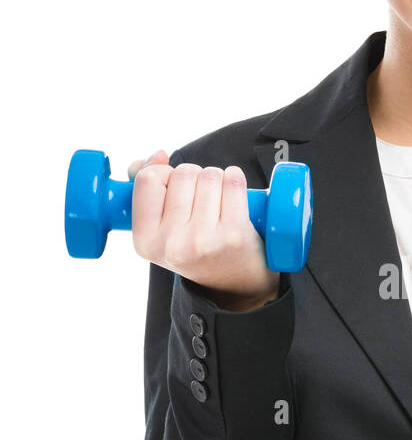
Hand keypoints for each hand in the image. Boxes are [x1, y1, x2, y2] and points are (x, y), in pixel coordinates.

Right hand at [128, 150, 279, 304]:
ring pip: (209, 175)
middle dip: (195, 178)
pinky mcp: (234, 235)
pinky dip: (236, 179)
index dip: (163, 173)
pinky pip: (233, 182)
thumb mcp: (161, 228)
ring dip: (217, 180)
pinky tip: (236, 195)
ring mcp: (203, 241)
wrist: (237, 283)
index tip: (173, 186)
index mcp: (145, 241)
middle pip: (183, 174)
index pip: (147, 180)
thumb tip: (158, 155)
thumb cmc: (197, 247)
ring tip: (219, 204)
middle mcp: (171, 244)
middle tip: (202, 202)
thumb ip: (147, 189)